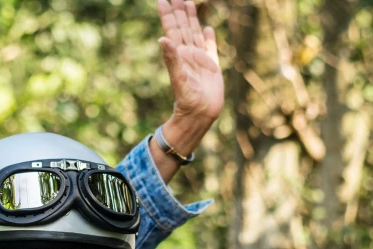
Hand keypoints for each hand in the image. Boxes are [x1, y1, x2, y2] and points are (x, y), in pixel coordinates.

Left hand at [157, 0, 223, 140]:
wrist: (200, 114)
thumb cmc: (187, 99)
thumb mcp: (178, 78)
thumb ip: (171, 58)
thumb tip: (162, 39)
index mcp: (178, 54)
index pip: (172, 29)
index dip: (167, 15)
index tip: (161, 0)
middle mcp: (187, 54)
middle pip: (182, 27)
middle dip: (179, 12)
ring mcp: (199, 58)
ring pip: (194, 33)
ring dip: (191, 19)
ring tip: (188, 3)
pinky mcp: (211, 65)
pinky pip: (209, 47)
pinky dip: (208, 37)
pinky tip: (207, 29)